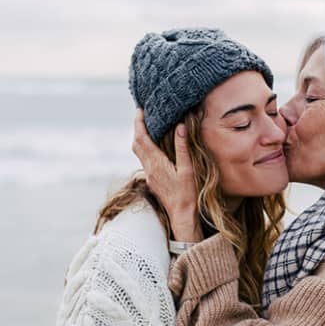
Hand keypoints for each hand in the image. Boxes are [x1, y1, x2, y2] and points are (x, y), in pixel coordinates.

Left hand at [132, 109, 201, 241]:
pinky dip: (145, 148)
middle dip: (137, 128)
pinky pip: (144, 160)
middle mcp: (149, 168)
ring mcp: (149, 175)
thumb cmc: (187, 194)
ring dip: (140, 138)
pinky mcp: (152, 180)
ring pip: (139, 152)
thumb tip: (179, 127)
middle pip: (136, 144)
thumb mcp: (187, 169)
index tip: (140, 110)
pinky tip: (154, 147)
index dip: (139, 123)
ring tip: (147, 127)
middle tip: (142, 115)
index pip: (142, 138)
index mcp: (156, 163)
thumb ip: (182, 148)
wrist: (181, 215)